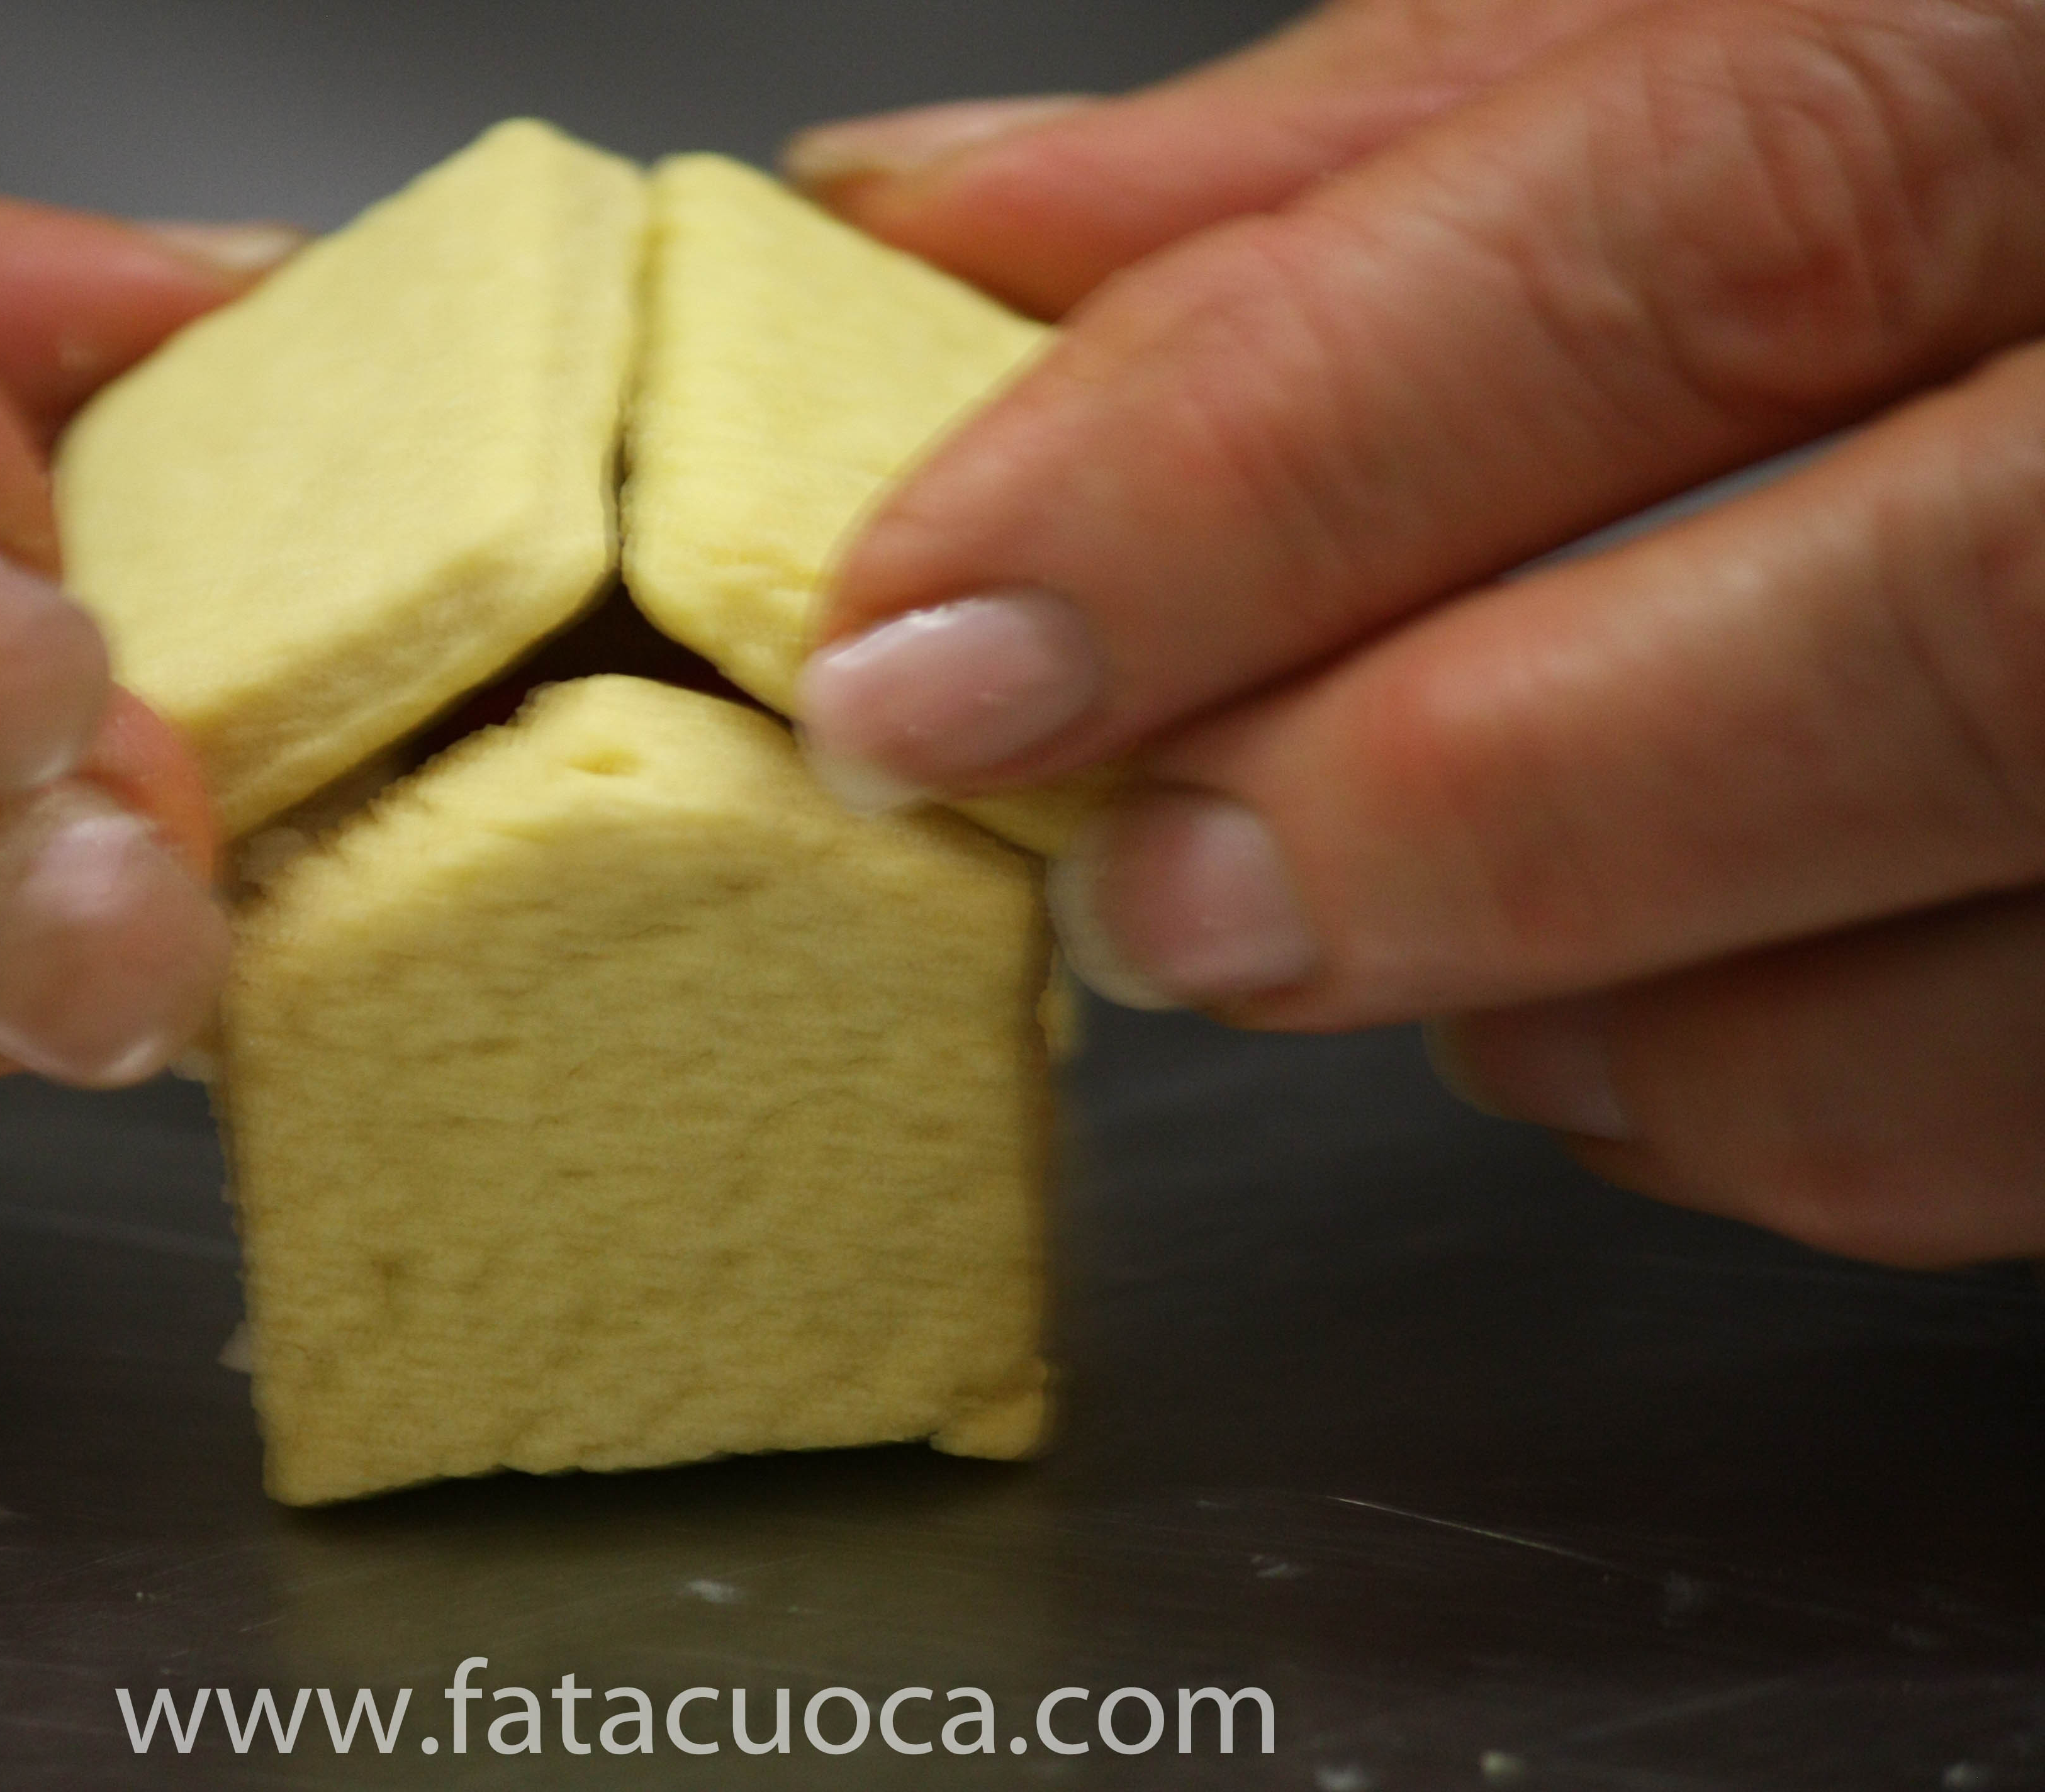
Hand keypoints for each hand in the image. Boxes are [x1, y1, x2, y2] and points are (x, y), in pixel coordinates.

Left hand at [787, 0, 2044, 1265]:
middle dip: (1461, 802)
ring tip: (1371, 935)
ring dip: (1628, 1010)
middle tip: (1142, 890)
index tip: (928, 640)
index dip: (1268, 457)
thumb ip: (1425, 125)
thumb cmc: (2011, 121)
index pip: (1707, 222)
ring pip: (2029, 984)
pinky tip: (1628, 1023)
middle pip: (1919, 639)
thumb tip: (952, 225)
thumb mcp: (1819, 1)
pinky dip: (1817, 1112)